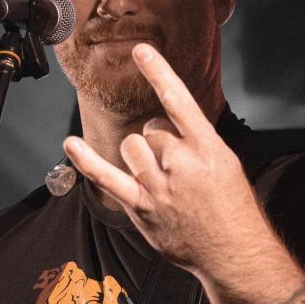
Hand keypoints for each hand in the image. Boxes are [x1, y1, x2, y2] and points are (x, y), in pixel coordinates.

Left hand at [63, 43, 267, 272]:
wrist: (233, 253)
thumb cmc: (233, 208)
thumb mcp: (226, 164)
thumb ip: (195, 142)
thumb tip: (166, 129)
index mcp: (207, 147)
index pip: (178, 100)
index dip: (158, 72)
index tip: (141, 51)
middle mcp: (180, 163)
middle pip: (151, 129)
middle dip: (160, 142)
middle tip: (177, 168)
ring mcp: (158, 186)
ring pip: (131, 147)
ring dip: (141, 156)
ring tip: (160, 177)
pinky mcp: (141, 208)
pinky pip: (106, 178)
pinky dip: (86, 161)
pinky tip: (71, 144)